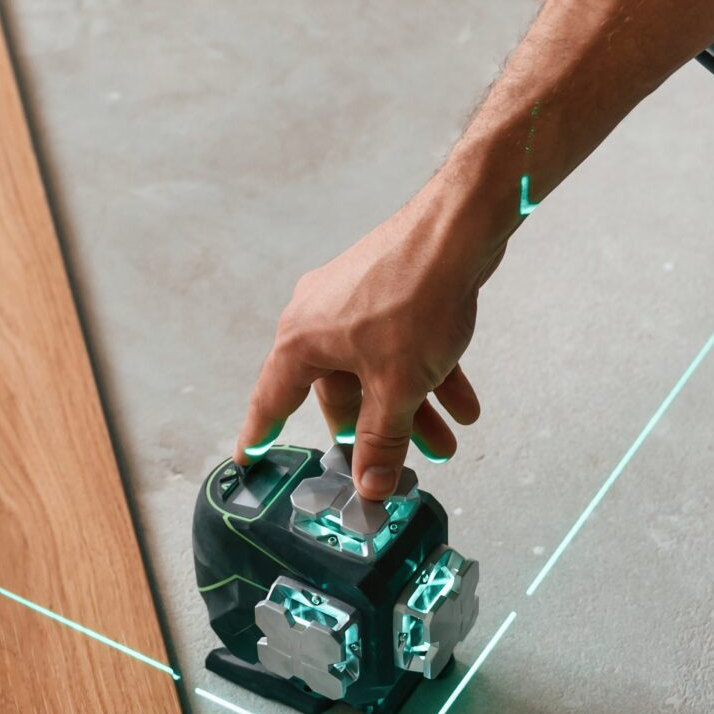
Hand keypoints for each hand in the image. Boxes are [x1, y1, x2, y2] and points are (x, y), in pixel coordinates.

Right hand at [234, 182, 498, 499]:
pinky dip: (429, 375)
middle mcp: (320, 317)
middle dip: (378, 431)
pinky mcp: (389, 291)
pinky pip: (402, 346)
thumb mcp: (398, 386)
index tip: (250, 457)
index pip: (272, 401)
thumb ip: (382, 440)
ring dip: (412, 409)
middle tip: (396, 464)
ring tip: (445, 441)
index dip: (261, 435)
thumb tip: (371, 484)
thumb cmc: (416, 292)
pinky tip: (463, 403)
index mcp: (302, 340)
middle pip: (341, 392)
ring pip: (379, 371)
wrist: (459, 229)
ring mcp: (356, 302)